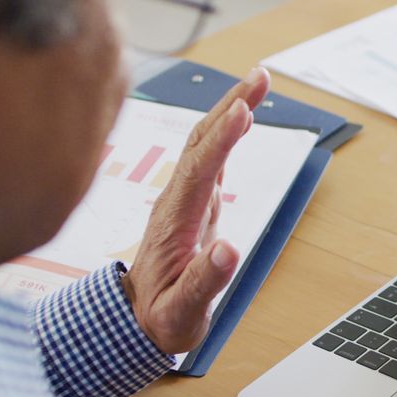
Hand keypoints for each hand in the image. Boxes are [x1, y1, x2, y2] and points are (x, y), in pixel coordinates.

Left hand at [122, 67, 270, 354]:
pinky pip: (209, 156)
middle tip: (261, 76)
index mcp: (176, 222)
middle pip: (201, 141)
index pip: (200, 170)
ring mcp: (184, 199)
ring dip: (230, 109)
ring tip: (258, 83)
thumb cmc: (161, 318)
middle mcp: (178, 201)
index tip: (246, 110)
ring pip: (204, 142)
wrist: (135, 320)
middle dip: (231, 105)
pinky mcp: (193, 203)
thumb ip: (205, 281)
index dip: (224, 139)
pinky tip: (242, 116)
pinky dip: (227, 131)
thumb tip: (229, 249)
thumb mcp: (182, 311)